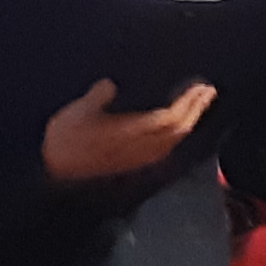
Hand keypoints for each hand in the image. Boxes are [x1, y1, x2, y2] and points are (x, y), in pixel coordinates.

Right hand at [38, 77, 213, 183]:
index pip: (169, 118)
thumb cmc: (64, 144)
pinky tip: (176, 129)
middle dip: (195, 109)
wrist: (57, 180)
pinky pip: (165, 149)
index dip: (187, 103)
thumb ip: (96, 98)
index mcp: (129, 132)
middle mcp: (140, 148)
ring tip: (198, 105)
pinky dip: (177, 135)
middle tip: (208, 91)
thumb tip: (110, 85)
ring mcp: (139, 159)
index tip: (200, 86)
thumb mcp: (74, 115)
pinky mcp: (135, 165)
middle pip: (177, 130)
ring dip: (189, 122)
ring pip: (174, 141)